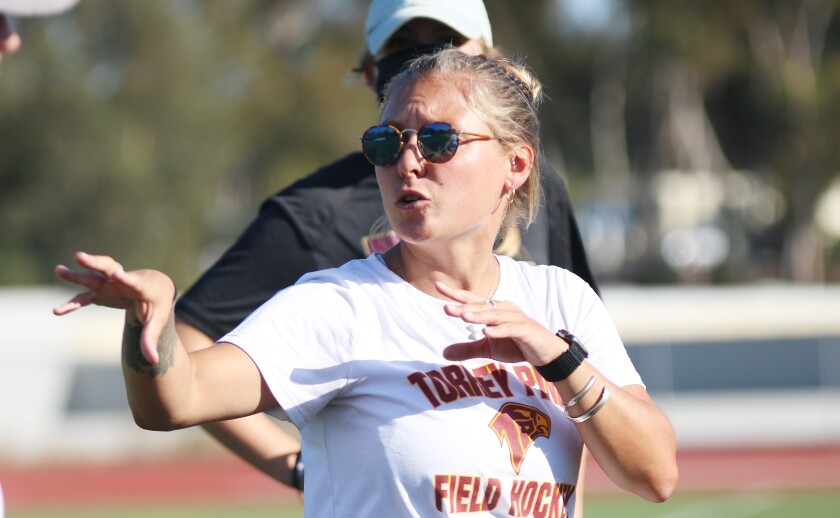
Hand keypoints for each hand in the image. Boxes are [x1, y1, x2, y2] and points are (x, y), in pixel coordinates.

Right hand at [53, 252, 175, 363]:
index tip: (117, 275)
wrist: (155, 287)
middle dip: (95, 263)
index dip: (125, 278)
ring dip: (77, 274)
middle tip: (79, 256)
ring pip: (92, 277)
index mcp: (141, 285)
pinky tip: (57, 312)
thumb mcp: (157, 320)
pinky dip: (73, 304)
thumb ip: (151, 339)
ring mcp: (109, 285)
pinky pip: (84, 298)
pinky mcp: (101, 292)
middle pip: (108, 268)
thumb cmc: (157, 303)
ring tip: (58, 270)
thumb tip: (153, 361)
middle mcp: (122, 280)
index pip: (133, 281)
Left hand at [436, 281, 563, 366]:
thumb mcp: (488, 348)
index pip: (471, 299)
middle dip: (463, 306)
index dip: (455, 293)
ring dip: (479, 315)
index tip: (437, 285)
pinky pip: (510, 328)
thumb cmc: (516, 345)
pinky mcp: (526, 330)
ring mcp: (516, 318)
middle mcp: (504, 309)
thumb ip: (468, 348)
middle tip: (445, 308)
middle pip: (481, 305)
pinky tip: (486, 332)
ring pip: (494, 315)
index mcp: (494, 309)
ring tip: (463, 316)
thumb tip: (444, 353)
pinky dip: (498, 330)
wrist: (545, 353)